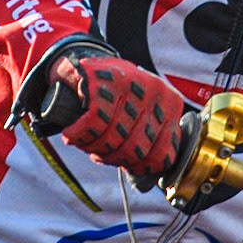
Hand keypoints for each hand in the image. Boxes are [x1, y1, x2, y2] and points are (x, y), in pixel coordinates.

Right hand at [47, 51, 186, 177]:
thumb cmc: (114, 96)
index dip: (141, 167)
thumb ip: (145, 143)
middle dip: (112, 157)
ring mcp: (130, 84)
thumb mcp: (138, 115)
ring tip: (86, 139)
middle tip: (99, 151)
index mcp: (170, 104)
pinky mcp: (102, 81)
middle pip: (134, 150)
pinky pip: (93, 124)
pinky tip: (72, 133)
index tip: (127, 166)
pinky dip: (78, 134)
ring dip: (92, 146)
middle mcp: (155, 92)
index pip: (163, 153)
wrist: (84, 61)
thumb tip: (145, 181)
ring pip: (112, 139)